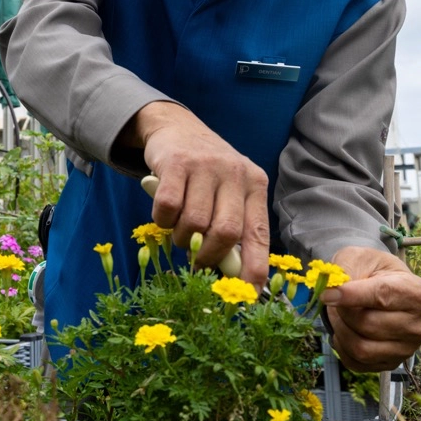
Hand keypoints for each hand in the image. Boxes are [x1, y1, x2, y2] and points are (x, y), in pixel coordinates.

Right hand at [124, 102, 268, 285]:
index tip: (248, 293)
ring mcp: (204, 166)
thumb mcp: (228, 191)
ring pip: (194, 223)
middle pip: (226, 231)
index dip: (254, 267)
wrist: (177, 127)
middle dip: (209, 256)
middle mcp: (234, 173)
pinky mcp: (175, 163)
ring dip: (181, 238)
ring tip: (179, 232)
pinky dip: (162, 221)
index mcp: (254, 184)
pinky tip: (164, 216)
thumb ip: (234, 225)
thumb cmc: (206, 172)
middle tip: (197, 262)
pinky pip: (168, 208)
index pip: (259, 233)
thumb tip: (235, 274)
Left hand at [320, 246, 420, 371]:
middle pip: (367, 324)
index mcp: (419, 294)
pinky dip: (342, 347)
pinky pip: (357, 363)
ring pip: (361, 348)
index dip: (350, 296)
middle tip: (335, 300)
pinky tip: (345, 330)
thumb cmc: (373, 269)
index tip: (326, 294)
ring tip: (339, 314)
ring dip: (340, 330)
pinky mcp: (391, 364)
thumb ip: (345, 269)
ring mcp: (407, 349)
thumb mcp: (358, 257)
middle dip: (342, 311)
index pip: (382, 297)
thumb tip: (330, 292)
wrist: (381, 285)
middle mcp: (419, 325)